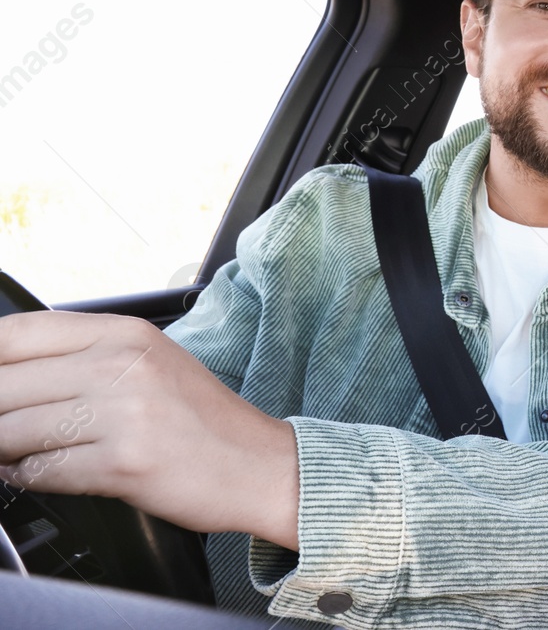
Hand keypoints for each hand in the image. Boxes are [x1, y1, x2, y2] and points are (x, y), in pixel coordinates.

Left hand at [0, 311, 298, 548]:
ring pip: (13, 432)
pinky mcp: (122, 462)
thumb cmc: (200, 419)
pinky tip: (44, 471)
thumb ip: (83, 358)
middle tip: (5, 428)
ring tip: (19, 452)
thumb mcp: (149, 363)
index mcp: (126, 333)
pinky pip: (39, 472)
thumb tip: (8, 376)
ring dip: (5, 450)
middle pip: (5, 386)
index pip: (17, 334)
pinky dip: (28, 477)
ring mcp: (123, 413)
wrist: (259, 464)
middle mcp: (123, 365)